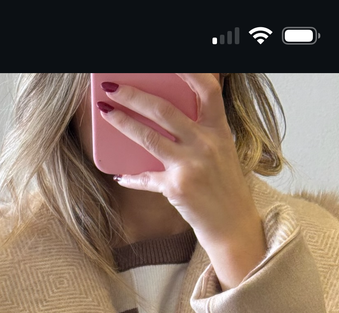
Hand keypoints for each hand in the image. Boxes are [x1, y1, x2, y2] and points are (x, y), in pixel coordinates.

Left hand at [97, 74, 267, 289]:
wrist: (233, 226)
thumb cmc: (224, 188)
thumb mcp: (222, 151)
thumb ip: (203, 130)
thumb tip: (172, 114)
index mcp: (218, 130)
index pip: (207, 90)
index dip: (189, 70)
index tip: (170, 61)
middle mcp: (205, 144)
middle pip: (164, 110)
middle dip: (134, 95)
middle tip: (113, 86)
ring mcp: (190, 165)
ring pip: (148, 137)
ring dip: (122, 122)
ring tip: (106, 112)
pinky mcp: (177, 188)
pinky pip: (146, 178)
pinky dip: (131, 176)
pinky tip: (120, 174)